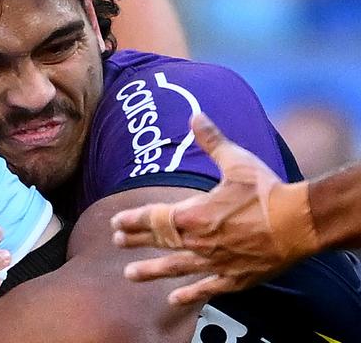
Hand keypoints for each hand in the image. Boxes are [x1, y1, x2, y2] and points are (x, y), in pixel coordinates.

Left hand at [110, 112, 317, 304]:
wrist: (301, 222)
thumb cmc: (267, 191)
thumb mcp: (236, 161)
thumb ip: (212, 141)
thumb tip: (195, 116)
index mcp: (194, 214)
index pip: (153, 218)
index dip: (131, 220)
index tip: (115, 223)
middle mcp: (199, 241)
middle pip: (159, 241)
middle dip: (136, 241)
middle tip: (117, 243)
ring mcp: (216, 262)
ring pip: (175, 268)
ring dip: (151, 271)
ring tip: (130, 275)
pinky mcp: (235, 277)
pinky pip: (207, 288)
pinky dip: (190, 294)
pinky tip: (174, 299)